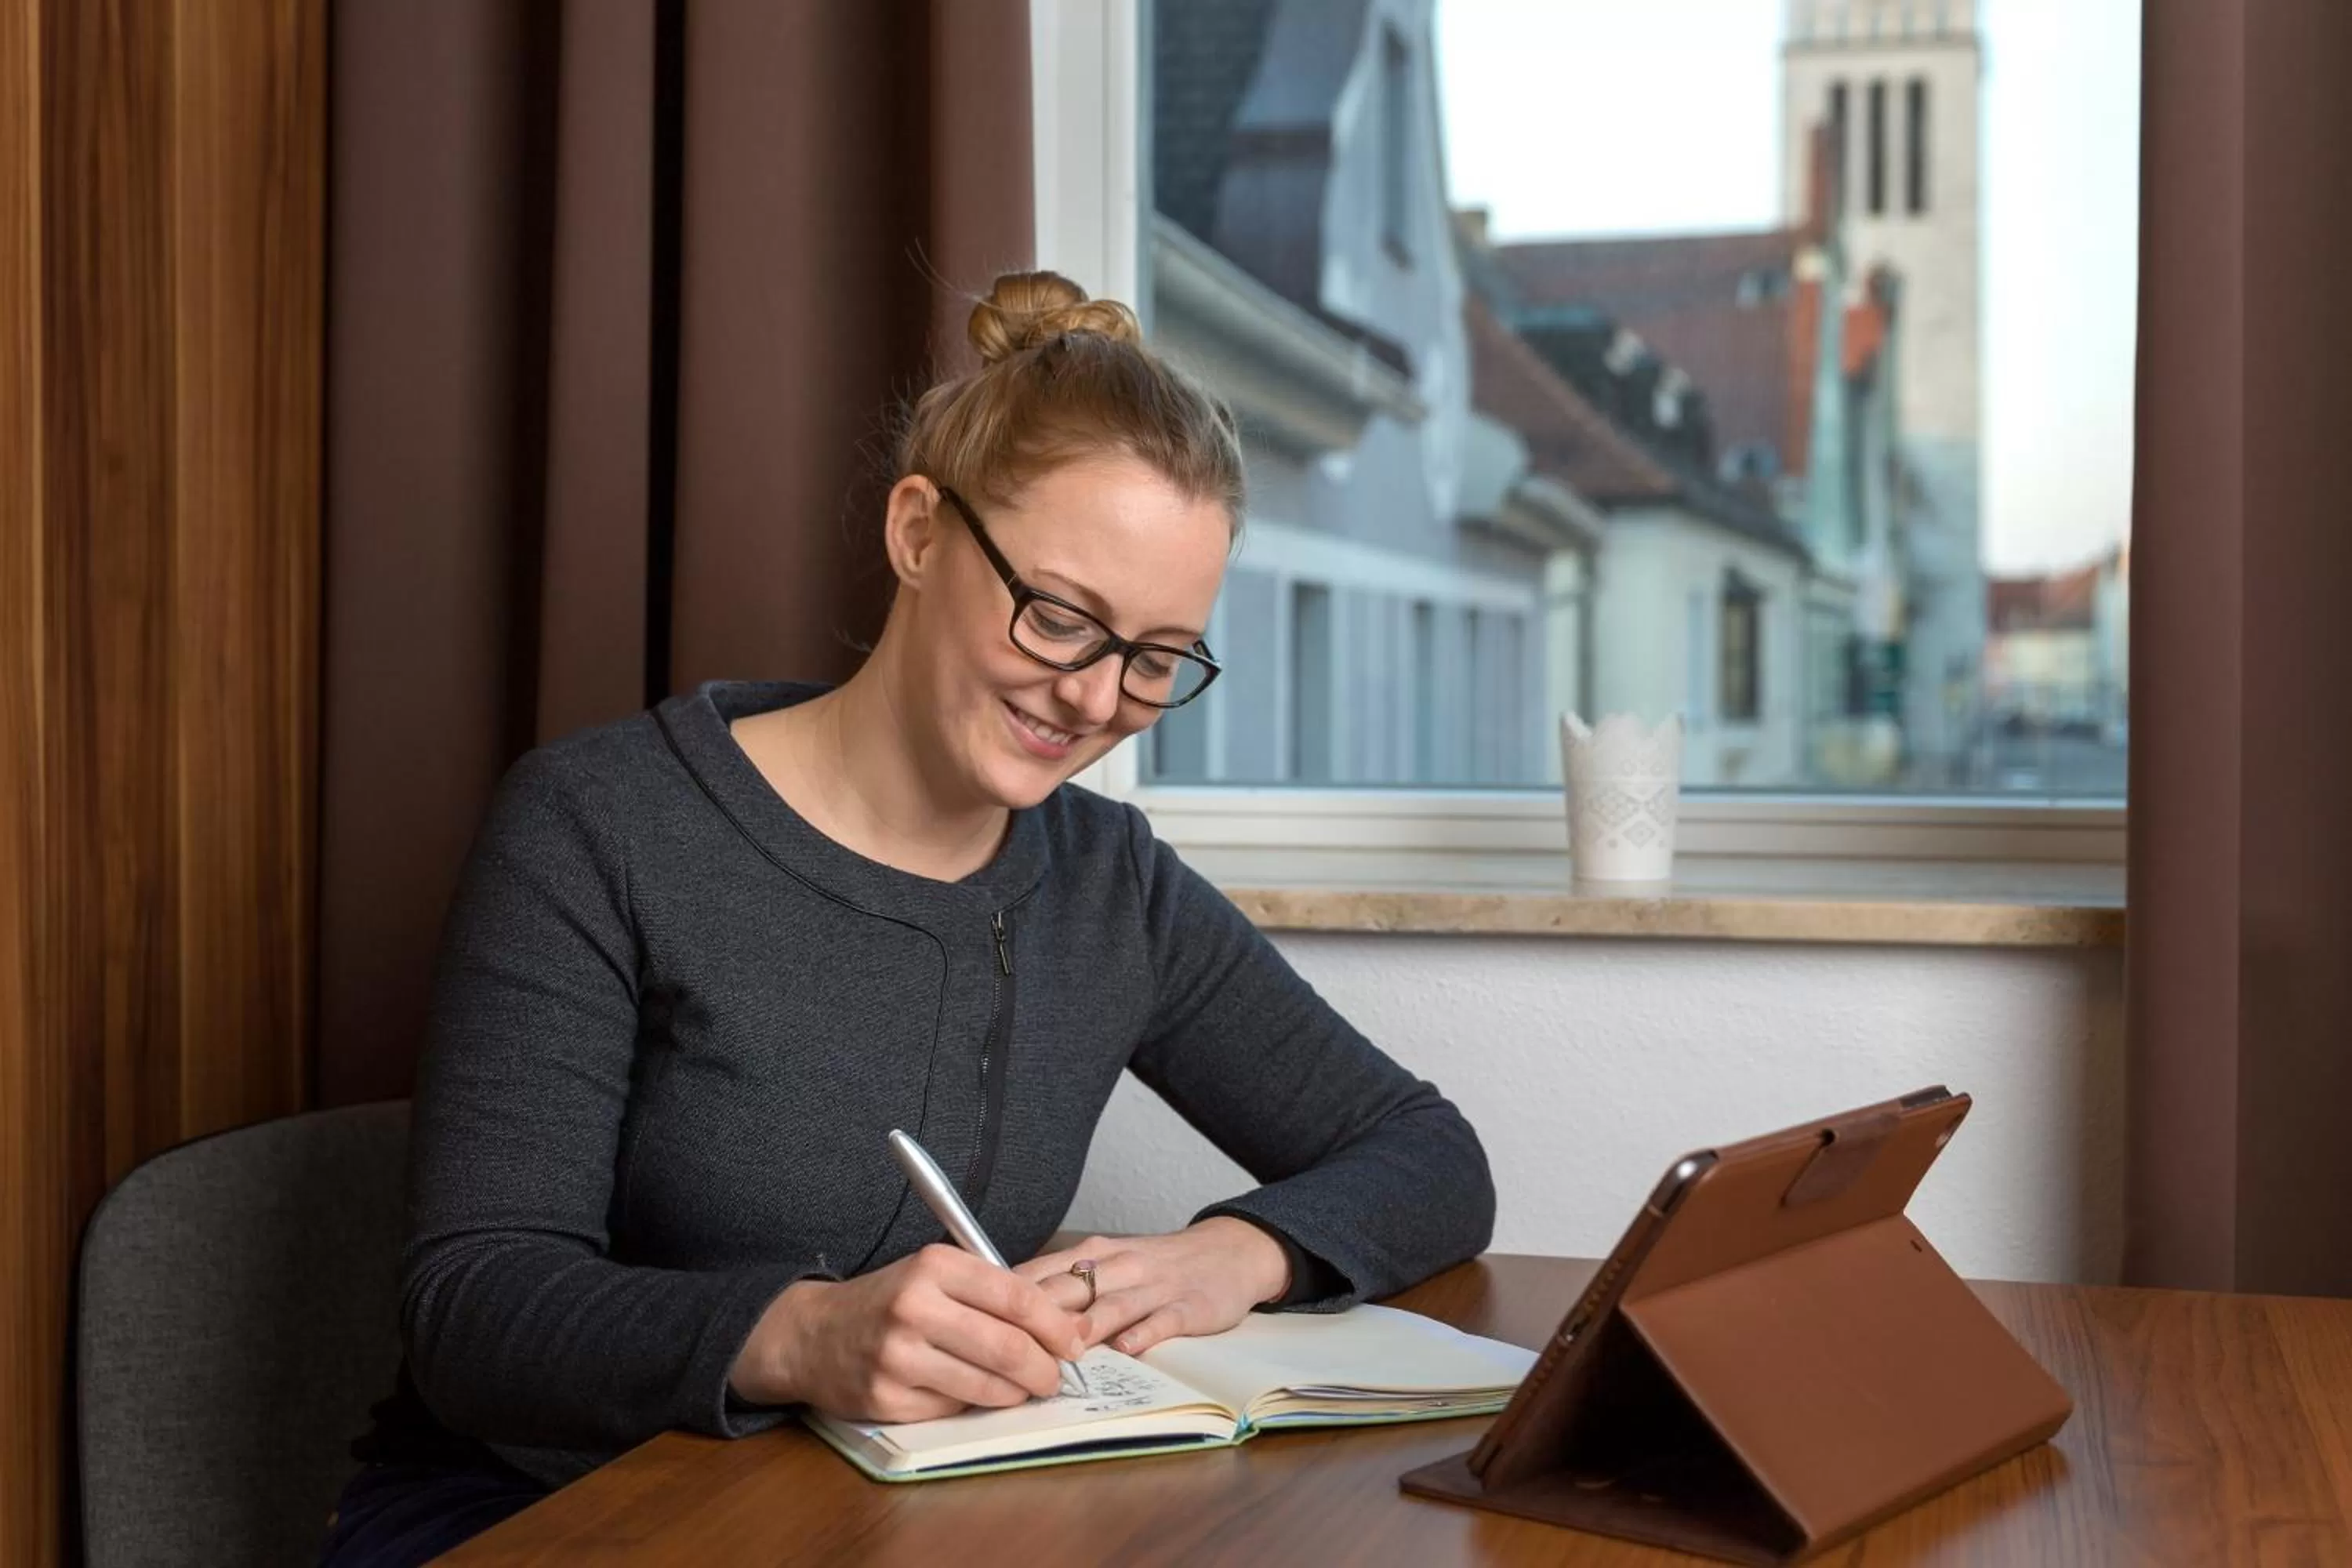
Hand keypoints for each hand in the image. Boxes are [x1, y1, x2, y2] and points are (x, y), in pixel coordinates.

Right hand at [730, 1244, 1088, 1422]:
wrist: (813, 1334)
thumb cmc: (889, 1301)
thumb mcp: (936, 1275)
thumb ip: (995, 1292)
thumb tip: (1071, 1325)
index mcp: (933, 1266)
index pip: (1016, 1297)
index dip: (1056, 1325)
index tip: (1075, 1342)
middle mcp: (914, 1308)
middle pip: (1007, 1347)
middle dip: (1045, 1368)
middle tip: (1055, 1377)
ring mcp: (898, 1357)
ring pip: (987, 1385)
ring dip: (1017, 1393)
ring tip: (1023, 1387)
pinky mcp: (887, 1399)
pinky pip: (954, 1408)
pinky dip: (974, 1404)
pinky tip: (972, 1392)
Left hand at [1014, 1218, 1291, 1358]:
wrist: (1228, 1252)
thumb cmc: (1157, 1266)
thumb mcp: (1107, 1263)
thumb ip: (1062, 1284)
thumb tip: (1003, 1312)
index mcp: (1093, 1254)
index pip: (1039, 1274)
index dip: (1007, 1301)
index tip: (976, 1324)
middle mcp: (1119, 1266)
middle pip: (1068, 1290)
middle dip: (1036, 1320)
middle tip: (1007, 1349)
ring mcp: (1154, 1286)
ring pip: (1111, 1305)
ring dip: (1085, 1328)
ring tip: (1061, 1352)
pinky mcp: (1188, 1306)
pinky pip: (1162, 1320)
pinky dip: (1144, 1333)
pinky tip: (1127, 1347)